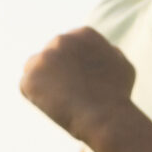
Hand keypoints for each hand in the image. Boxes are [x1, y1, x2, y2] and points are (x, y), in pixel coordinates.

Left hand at [20, 27, 136, 141]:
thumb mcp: (123, 66)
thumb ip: (109, 53)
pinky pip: (27, 88)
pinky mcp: (30, 77)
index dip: (74, 68)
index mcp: (83, 34)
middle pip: (51, 57)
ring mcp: (43, 57)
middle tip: (71, 95)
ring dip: (44, 84)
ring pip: (36, 70)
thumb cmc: (117, 96)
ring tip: (62, 101)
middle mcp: (61, 39)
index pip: (69, 48)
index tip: (83, 84)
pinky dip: (37, 99)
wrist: (105, 117)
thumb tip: (105, 49)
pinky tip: (55, 107)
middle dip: (56, 74)